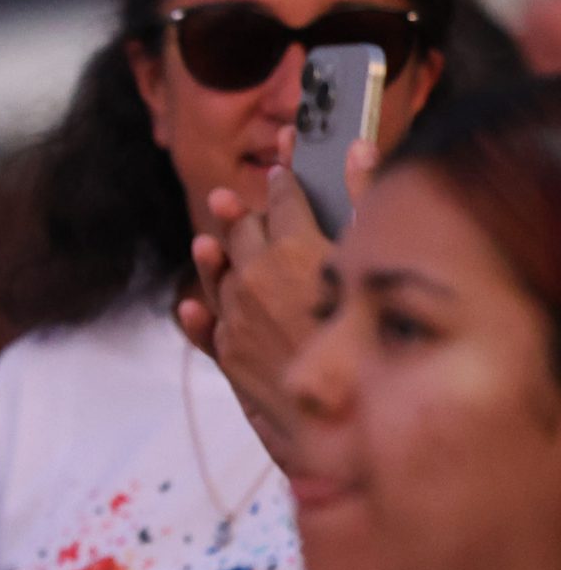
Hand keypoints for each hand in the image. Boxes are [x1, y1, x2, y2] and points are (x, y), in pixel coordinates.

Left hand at [175, 135, 375, 471]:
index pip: (285, 202)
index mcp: (293, 248)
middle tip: (230, 198)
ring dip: (215, 258)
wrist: (352, 420)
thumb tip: (356, 149)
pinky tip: (190, 307)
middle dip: (242, 214)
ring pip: (220, 278)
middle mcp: (255, 279)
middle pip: (245, 236)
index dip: (285, 183)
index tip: (282, 171)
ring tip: (206, 242)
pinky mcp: (231, 357)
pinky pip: (208, 332)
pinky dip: (198, 316)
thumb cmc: (379, 339)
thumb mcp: (375, 260)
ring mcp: (237, 318)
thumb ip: (364, 198)